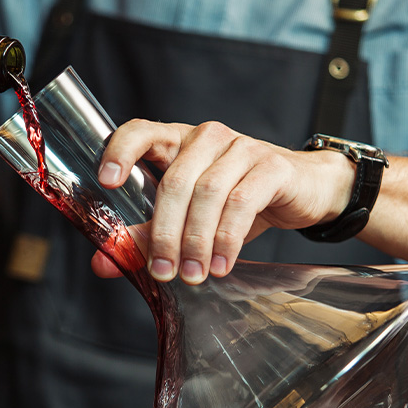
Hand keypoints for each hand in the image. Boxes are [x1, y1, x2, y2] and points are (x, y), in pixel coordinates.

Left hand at [90, 120, 355, 283]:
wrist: (305, 190)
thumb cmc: (240, 201)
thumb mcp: (189, 217)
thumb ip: (145, 236)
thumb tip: (102, 262)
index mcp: (177, 142)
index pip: (141, 132)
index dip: (120, 151)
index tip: (106, 182)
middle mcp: (206, 138)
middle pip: (175, 181)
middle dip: (165, 232)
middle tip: (163, 272)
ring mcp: (241, 147)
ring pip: (208, 193)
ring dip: (196, 241)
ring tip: (193, 275)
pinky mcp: (272, 165)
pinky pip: (243, 202)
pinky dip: (228, 238)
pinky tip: (222, 265)